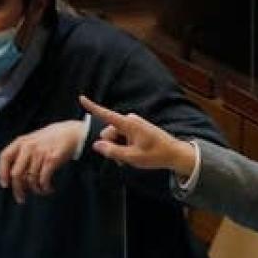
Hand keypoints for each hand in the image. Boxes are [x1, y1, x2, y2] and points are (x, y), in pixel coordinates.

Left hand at [0, 120, 86, 203]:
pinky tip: (49, 188)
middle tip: (21, 198)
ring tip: (41, 192)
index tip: (5, 185)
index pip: (5, 158)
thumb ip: (22, 153)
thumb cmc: (52, 140)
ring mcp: (40, 153)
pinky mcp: (52, 159)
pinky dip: (45, 187)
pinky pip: (43, 178)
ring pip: (31, 179)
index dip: (2, 173)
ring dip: (36, 189)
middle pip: (17, 174)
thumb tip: (17, 176)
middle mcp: (28, 147)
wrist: (71, 133)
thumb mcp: (33, 141)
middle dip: (18, 189)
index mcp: (20, 142)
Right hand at [78, 95, 196, 177]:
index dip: (92, 107)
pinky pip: (123, 136)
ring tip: (133, 158)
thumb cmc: (157, 155)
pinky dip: (125, 145)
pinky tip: (135, 153)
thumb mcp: (133, 157)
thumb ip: (113, 151)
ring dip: (119, 147)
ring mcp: (134, 123)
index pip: (106, 114)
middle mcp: (130, 120)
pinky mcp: (137, 128)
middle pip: (109, 133)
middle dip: (112, 145)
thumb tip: (96, 145)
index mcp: (129, 124)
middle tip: (125, 159)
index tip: (81, 97)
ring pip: (115, 136)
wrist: (176, 153)